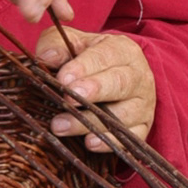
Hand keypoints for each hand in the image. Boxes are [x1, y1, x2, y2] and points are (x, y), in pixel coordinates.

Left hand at [35, 24, 155, 150]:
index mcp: (124, 50)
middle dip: (94, 91)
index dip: (83, 68)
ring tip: (61, 126)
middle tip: (67, 100)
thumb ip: (58, 45)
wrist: (116, 78)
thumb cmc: (90, 60)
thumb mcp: (74, 44)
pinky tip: (89, 143)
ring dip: (92, 122)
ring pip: (122, 115)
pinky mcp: (142, 127)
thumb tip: (45, 57)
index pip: (105, 56)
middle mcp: (139, 76)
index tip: (62, 79)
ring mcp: (143, 104)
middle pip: (120, 83)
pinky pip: (130, 138)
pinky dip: (110, 143)